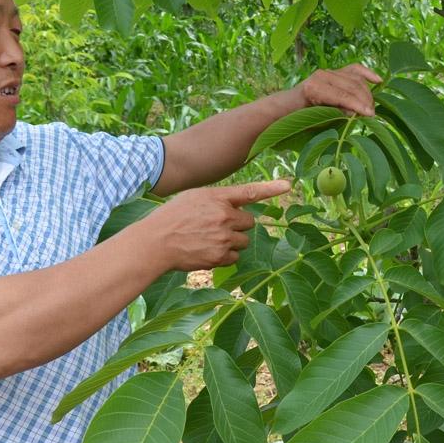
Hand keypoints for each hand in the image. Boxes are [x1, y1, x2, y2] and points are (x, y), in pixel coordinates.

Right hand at [148, 179, 290, 270]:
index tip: (288, 186)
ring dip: (232, 242)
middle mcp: (224, 216)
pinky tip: (207, 251)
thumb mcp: (193, 198)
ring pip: (243, 241)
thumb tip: (236, 208)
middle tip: (217, 227)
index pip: (249, 191)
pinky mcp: (220, 256)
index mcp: (217, 198)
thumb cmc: (171, 218)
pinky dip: (225, 256)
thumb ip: (217, 200)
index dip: (271, 188)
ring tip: (209, 240)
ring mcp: (224, 237)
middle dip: (238, 226)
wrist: (155, 242)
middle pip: (249, 222)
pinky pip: (235, 257)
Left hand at [293, 63, 380, 116]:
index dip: (358, 105)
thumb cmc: (304, 116)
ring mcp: (329, 70)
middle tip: (372, 114)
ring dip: (367, 93)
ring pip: (355, 78)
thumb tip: (356, 113)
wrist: (294, 103)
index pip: (342, 96)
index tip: (370, 115)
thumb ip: (336, 114)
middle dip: (365, 100)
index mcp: (314, 88)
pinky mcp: (336, 70)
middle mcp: (322, 75)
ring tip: (371, 107)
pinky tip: (379, 81)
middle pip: (351, 86)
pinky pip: (355, 69)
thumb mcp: (318, 119)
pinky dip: (367, 74)